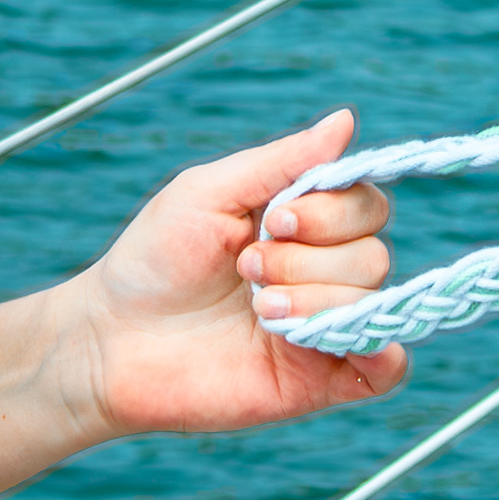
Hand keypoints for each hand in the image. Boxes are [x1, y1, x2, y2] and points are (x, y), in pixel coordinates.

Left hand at [69, 109, 407, 440]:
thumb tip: (347, 119)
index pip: (366, 205)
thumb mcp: (211, 192)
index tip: (276, 218)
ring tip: (257, 307)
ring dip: (314, 297)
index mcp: (302, 225)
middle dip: (310, 258)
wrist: (112, 342)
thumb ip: (283, 160)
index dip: (332, 210)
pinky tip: (328, 337)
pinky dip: (382, 354)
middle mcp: (321, 273)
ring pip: (373, 301)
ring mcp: (323, 327)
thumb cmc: (154, 259)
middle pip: (373, 254)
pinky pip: (386, 370)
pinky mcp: (319, 380)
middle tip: (248, 267)